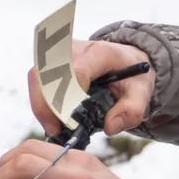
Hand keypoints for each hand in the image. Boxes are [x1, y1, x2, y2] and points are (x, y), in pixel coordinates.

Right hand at [26, 38, 152, 137]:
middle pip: (47, 74)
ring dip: (40, 104)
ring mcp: (59, 52)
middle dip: (45, 106)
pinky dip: (40, 101)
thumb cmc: (131, 75)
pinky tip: (52, 116)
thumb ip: (131, 111)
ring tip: (52, 126)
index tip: (68, 124)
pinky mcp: (50, 60)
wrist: (125, 58)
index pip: (76, 73)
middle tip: (54, 130)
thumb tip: (109, 128)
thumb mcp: (141, 92)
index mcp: (99, 53)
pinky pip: (36, 80)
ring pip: (36, 76)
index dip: (68, 100)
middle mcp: (74, 48)